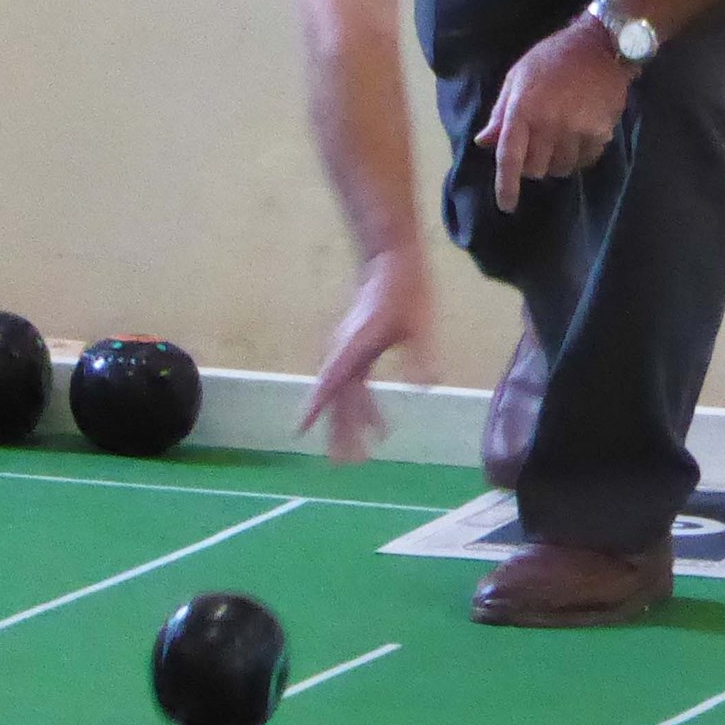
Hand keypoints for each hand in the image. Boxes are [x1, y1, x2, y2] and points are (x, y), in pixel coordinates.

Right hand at [298, 249, 437, 462]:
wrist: (391, 260)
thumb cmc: (405, 290)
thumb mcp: (421, 324)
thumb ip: (421, 355)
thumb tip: (425, 384)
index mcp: (354, 347)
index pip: (329, 383)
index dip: (314, 407)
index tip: (299, 430)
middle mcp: (345, 352)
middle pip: (336, 398)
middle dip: (338, 431)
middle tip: (343, 464)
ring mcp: (348, 350)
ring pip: (344, 395)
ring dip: (351, 423)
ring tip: (363, 452)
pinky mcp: (357, 348)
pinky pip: (353, 385)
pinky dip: (361, 407)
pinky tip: (378, 424)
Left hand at [475, 16, 633, 212]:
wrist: (599, 46)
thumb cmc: (551, 58)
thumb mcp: (517, 77)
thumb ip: (501, 113)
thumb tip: (483, 142)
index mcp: (523, 110)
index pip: (509, 157)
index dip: (506, 185)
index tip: (506, 205)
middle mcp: (548, 124)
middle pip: (535, 169)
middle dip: (532, 165)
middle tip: (537, 147)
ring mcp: (576, 129)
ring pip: (561, 168)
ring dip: (556, 163)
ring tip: (559, 142)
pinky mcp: (600, 131)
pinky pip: (585, 161)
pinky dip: (578, 158)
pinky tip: (578, 140)